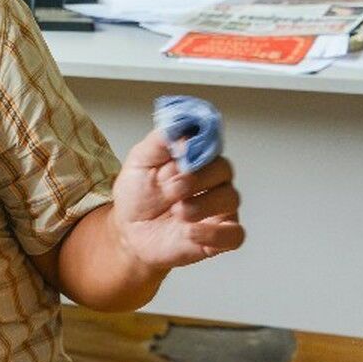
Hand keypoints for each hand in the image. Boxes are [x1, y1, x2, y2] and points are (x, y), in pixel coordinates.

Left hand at [110, 129, 244, 270]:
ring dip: (203, 204)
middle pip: (224, 169)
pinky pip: (234, 234)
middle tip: (173, 188)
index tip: (181, 152)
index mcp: (196, 159)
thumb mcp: (140, 161)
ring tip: (178, 211)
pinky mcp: (219, 236)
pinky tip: (190, 231)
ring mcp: (217, 209)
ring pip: (231, 198)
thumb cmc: (137, 195)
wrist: (128, 231)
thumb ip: (159, 141)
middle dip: (198, 177)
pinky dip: (214, 232)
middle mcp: (211, 181)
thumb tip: (179, 125)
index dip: (200, 146)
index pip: (211, 143)